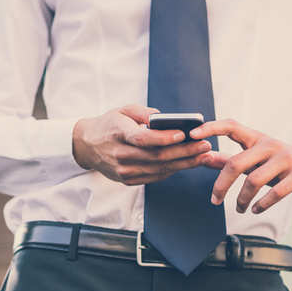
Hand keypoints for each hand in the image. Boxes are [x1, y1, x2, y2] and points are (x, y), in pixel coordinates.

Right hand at [72, 105, 216, 185]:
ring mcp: (123, 170)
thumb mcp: (122, 110)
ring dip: (183, 163)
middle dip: (184, 152)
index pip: (143, 139)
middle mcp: (120, 155)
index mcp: (118, 134)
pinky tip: (186, 163)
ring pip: (159, 169)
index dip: (164, 138)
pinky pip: (154, 176)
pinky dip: (172, 170)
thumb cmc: (109, 124)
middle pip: (156, 156)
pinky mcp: (127, 180)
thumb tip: (166, 119)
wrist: (87, 146)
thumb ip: (144, 113)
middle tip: (204, 146)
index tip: (183, 134)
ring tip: (203, 155)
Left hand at [189, 119, 291, 213]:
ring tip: (240, 209)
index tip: (192, 134)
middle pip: (236, 163)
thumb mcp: (255, 161)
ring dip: (242, 199)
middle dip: (221, 185)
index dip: (211, 128)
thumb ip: (229, 159)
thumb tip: (203, 158)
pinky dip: (262, 204)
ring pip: (254, 180)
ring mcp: (286, 159)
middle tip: (214, 200)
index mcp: (257, 139)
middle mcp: (270, 145)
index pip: (231, 126)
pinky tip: (256, 209)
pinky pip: (275, 192)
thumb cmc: (280, 166)